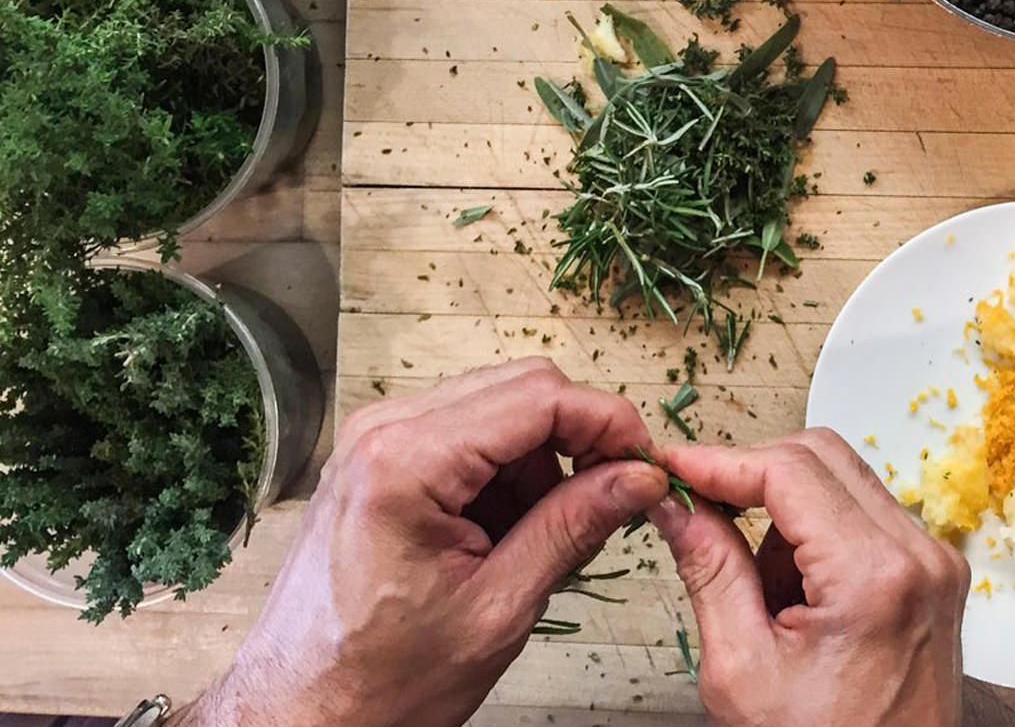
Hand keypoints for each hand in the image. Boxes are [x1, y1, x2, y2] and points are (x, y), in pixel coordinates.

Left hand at [174, 358, 667, 726]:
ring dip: (544, 457)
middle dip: (580, 437)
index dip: (608, 422)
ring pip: (501, 405)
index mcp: (406, 462)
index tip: (646, 463)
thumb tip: (640, 475)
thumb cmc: (381, 679)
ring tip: (549, 532)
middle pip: (523, 386)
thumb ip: (573, 526)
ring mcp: (376, 438)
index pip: (539, 396)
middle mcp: (383, 430)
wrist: (303, 711)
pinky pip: (468, 431)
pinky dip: (507, 469)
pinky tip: (510, 528)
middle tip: (613, 496)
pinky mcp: (379, 456)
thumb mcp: (499, 608)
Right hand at [650, 429, 967, 726]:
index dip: (722, 461)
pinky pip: (868, 518)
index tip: (675, 467)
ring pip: (845, 482)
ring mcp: (936, 564)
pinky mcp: (935, 576)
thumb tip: (677, 504)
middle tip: (700, 506)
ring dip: (787, 513)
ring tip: (763, 594)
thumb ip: (709, 571)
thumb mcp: (742, 669)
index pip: (790, 470)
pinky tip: (797, 598)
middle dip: (753, 475)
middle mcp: (920, 557)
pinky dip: (820, 538)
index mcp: (874, 577)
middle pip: (823, 456)